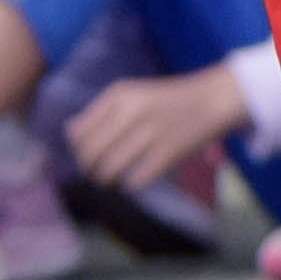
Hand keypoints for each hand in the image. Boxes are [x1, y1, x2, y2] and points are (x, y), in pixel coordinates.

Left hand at [58, 50, 265, 193]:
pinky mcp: (168, 152)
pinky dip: (130, 184)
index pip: (79, 133)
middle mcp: (131, 111)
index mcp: (119, 95)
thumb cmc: (164, 101)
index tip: (86, 155)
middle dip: (89, 169)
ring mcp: (150, 132)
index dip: (78, 150)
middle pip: (90, 153)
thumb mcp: (130, 95)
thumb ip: (100, 112)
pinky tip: (134, 180)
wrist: (211, 100)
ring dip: (107, 180)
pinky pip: (135, 179)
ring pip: (110, 169)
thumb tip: (70, 134)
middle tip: (96, 173)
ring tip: (112, 180)